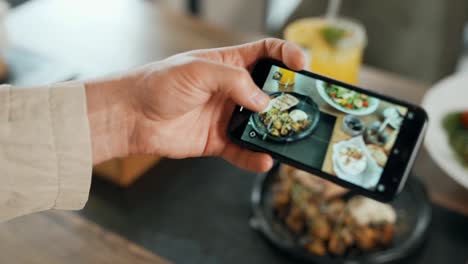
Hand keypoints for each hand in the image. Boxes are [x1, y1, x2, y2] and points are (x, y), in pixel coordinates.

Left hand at [86, 38, 304, 171]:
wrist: (132, 115)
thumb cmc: (160, 83)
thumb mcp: (199, 70)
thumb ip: (235, 81)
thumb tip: (265, 102)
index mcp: (229, 64)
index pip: (266, 53)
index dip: (287, 55)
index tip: (303, 66)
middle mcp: (232, 90)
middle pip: (271, 92)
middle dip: (288, 99)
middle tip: (302, 108)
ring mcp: (227, 117)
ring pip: (261, 125)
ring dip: (275, 132)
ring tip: (288, 137)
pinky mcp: (218, 141)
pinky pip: (243, 151)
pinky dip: (255, 158)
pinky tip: (264, 159)